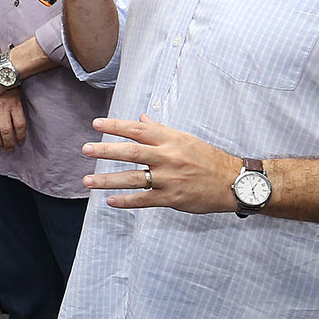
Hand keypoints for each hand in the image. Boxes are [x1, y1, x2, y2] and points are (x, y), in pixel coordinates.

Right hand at [0, 91, 25, 149]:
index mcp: (14, 104)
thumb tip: (20, 126)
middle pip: (6, 130)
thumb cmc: (7, 84)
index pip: (19, 125)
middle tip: (10, 149)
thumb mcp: (18, 93)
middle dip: (9, 143)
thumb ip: (18, 108)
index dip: (21, 136)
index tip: (21, 142)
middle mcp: (2, 108)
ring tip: (1, 148)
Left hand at [81, 115, 240, 212]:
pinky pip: (144, 200)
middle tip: (85, 149)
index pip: (138, 129)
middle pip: (131, 152)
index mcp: (170, 140)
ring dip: (107, 180)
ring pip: (133, 178)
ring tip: (88, 180)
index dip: (115, 126)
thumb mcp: (185, 139)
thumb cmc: (208, 158)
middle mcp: (168, 157)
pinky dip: (126, 201)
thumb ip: (160, 130)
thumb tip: (141, 117)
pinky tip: (110, 201)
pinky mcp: (172, 198)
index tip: (96, 124)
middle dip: (105, 150)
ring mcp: (169, 178)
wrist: (233, 181)